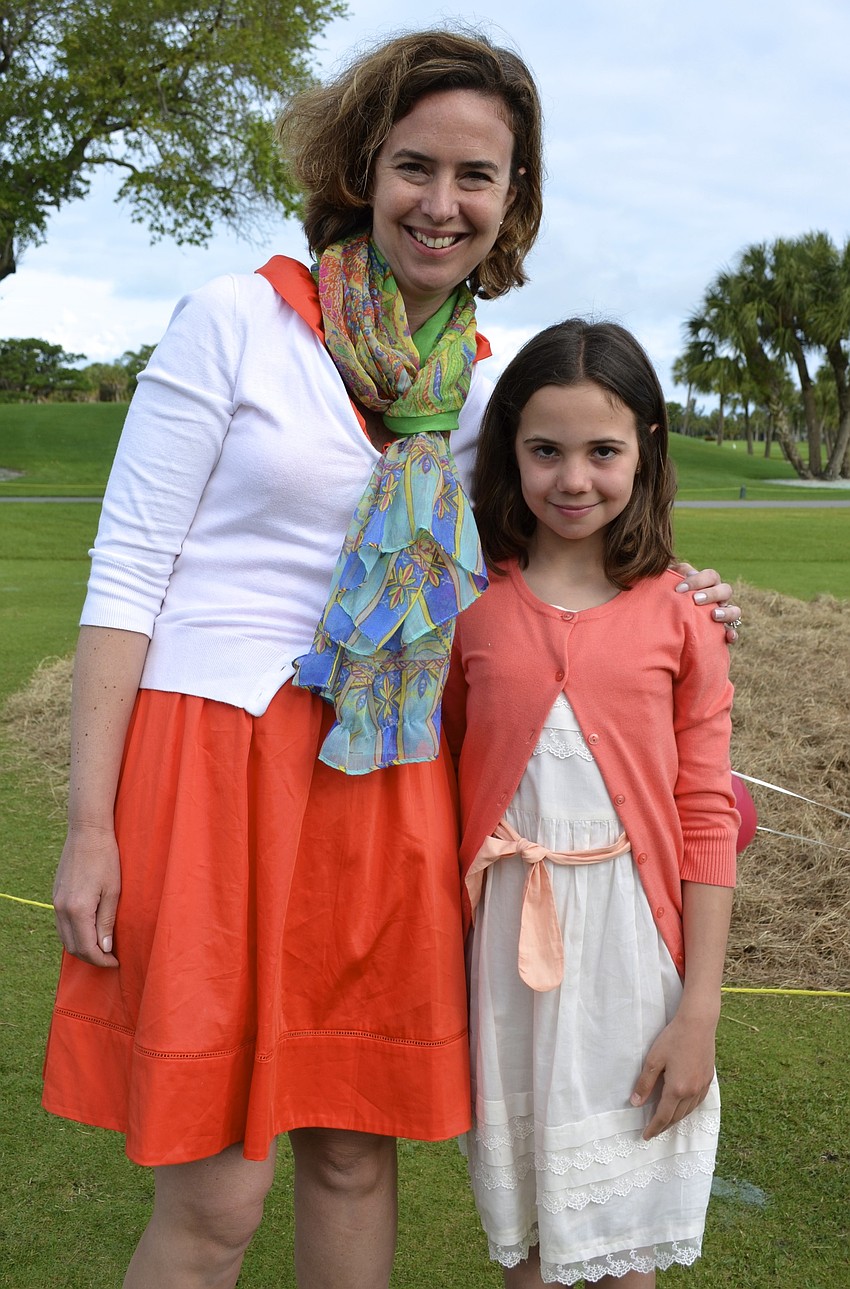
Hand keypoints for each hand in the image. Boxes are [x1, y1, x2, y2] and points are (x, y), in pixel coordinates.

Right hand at [52, 825, 120, 966]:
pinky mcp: (56, 895)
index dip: (102, 960)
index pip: (87, 948)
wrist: (87, 832)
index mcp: (77, 910)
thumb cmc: (106, 858)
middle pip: (73, 947)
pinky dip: (74, 934)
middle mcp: (62, 909)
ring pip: (65, 938)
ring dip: (81, 947)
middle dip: (91, 957)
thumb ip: (107, 921)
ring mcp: (56, 902)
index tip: (116, 962)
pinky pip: (61, 925)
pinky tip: (89, 932)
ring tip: (101, 947)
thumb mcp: (113, 891)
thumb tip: (105, 948)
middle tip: (110, 958)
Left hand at [630, 1013, 715, 1139]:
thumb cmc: (673, 1039)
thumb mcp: (653, 1060)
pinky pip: (697, 1102)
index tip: (646, 1136)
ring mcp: (702, 1086)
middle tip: (654, 1131)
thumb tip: (635, 1103)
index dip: (654, 1128)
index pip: (663, 1116)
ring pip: (688, 1111)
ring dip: (676, 1119)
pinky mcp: (708, 1079)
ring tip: (666, 1121)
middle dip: (664, 1126)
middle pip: (677, 1117)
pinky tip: (683, 1106)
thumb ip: (645, 1083)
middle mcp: (692, 1092)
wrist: (698, 1024)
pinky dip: (688, 1109)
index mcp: (677, 1089)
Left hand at [673, 562, 741, 642]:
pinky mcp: (722, 633)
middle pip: (726, 590)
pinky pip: (733, 633)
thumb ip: (677, 572)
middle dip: (712, 594)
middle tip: (696, 599)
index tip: (679, 589)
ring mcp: (723, 615)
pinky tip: (728, 636)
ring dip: (727, 612)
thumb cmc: (670, 598)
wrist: (667, 623)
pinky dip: (733, 634)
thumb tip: (688, 572)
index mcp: (708, 584)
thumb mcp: (670, 584)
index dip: (697, 580)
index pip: (711, 576)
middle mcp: (719, 598)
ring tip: (714, 615)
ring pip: (735, 611)